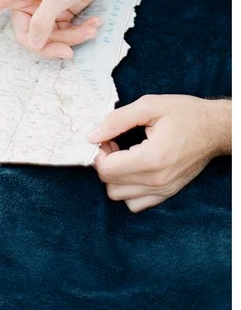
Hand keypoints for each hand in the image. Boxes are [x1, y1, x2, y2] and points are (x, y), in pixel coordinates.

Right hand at [0, 0, 140, 56]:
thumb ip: (44, 20)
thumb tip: (33, 43)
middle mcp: (23, 1)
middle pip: (25, 35)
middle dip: (49, 44)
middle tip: (69, 51)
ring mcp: (39, 9)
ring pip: (46, 37)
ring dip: (71, 38)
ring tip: (92, 29)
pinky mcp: (55, 14)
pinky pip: (60, 33)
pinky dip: (78, 32)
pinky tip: (93, 25)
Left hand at [91, 95, 230, 211]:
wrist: (216, 128)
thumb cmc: (186, 114)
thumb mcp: (149, 106)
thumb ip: (116, 120)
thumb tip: (92, 136)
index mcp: (152, 158)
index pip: (106, 169)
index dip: (98, 152)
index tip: (106, 138)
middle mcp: (158, 180)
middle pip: (109, 184)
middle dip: (104, 163)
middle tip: (114, 143)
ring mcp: (165, 190)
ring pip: (119, 196)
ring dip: (114, 177)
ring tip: (124, 155)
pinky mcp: (168, 192)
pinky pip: (136, 203)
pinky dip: (127, 188)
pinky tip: (133, 167)